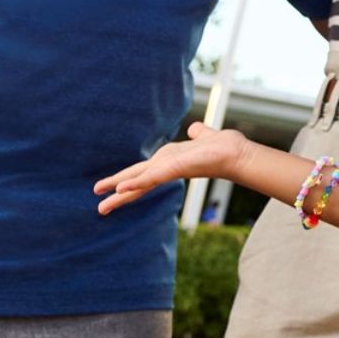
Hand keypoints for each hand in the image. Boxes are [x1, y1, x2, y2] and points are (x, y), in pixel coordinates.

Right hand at [94, 122, 250, 215]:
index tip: (112, 190)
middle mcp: (167, 167)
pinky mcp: (175, 169)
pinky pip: (152, 177)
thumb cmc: (225, 148)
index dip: (127, 181)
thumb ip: (199, 134)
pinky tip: (121, 190)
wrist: (238, 153)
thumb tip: (195, 128)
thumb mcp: (206, 137)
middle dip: (118, 195)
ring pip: (139, 183)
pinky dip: (136, 183)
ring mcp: (169, 169)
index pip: (143, 174)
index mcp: (169, 161)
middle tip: (100, 209)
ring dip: (120, 194)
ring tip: (102, 206)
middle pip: (137, 182)